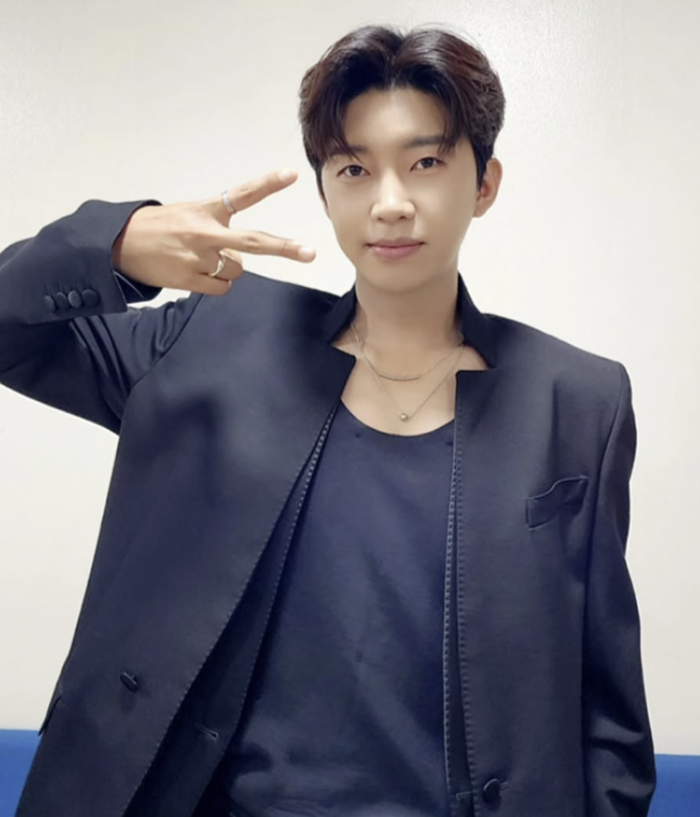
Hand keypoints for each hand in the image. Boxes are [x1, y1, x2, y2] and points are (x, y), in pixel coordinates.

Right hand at [111, 169, 315, 295]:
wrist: (119, 244)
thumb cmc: (159, 228)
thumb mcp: (188, 214)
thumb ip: (218, 228)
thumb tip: (239, 259)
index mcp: (206, 210)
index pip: (242, 195)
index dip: (267, 184)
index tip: (291, 174)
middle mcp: (205, 233)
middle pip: (253, 243)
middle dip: (284, 248)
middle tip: (309, 253)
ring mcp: (198, 258)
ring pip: (236, 271)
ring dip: (226, 269)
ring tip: (201, 259)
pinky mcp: (190, 279)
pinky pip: (221, 288)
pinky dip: (214, 284)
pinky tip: (194, 273)